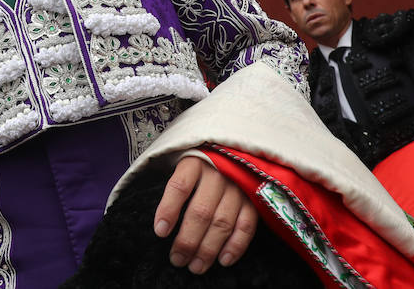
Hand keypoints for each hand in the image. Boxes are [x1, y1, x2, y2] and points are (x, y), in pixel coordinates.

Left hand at [154, 155, 256, 272]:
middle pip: (200, 211)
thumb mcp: (183, 163)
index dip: (168, 210)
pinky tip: (223, 260)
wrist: (234, 148)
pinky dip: (236, 245)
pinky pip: (246, 225)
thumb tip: (162, 223)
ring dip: (208, 249)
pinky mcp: (253, 197)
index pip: (179, 186)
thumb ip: (177, 186)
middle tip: (177, 259)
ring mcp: (237, 186)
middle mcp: (217, 173)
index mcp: (195, 161)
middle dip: (187, 240)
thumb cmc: (201, 162)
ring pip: (222, 222)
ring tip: (196, 266)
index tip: (160, 232)